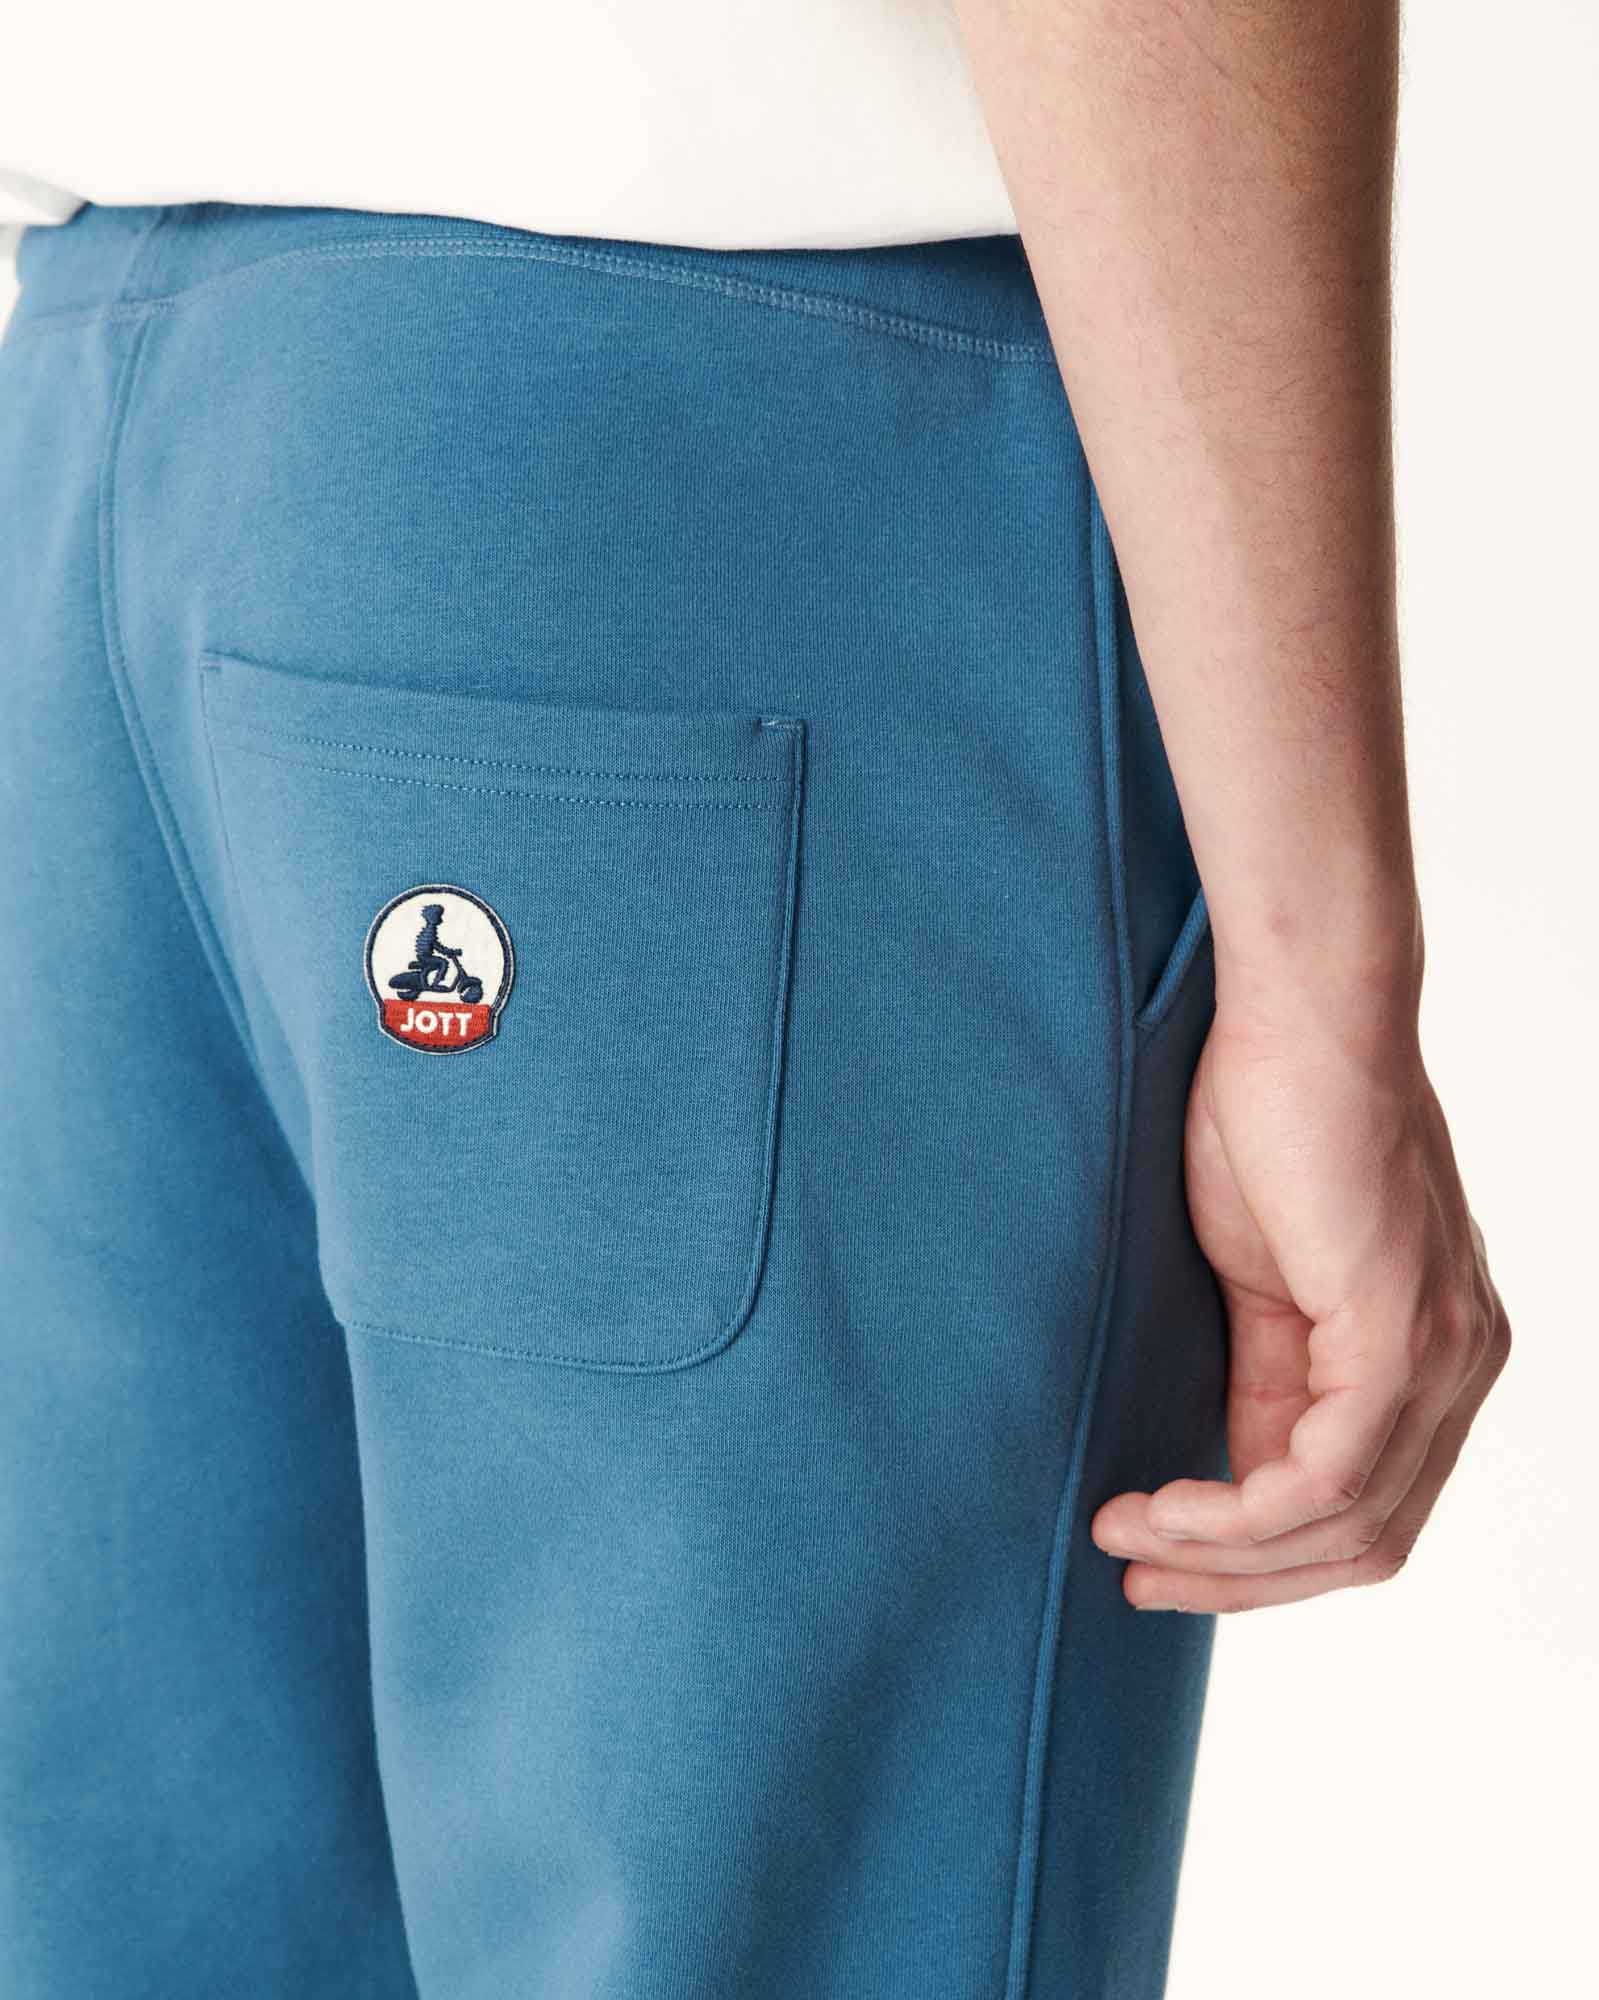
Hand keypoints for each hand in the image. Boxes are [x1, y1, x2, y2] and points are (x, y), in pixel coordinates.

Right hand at [1091, 992, 1510, 1611]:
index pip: (1369, 1510)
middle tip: (1136, 1577)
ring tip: (1124, 1537)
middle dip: (1242, 1584)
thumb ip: (1268, 1381)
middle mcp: (1463, 1364)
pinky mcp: (1400, 1332)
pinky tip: (1160, 1504)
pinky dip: (1234, 1514)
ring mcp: (1443, 1353)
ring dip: (1222, 1557)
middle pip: (1366, 1546)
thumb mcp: (1263, 1282)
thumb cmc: (1272, 1122)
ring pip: (1346, 1529)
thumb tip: (1234, 1474)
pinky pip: (1324, 1480)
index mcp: (1438, 1353)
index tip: (1158, 1558)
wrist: (1302, 1017)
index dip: (1262, 1561)